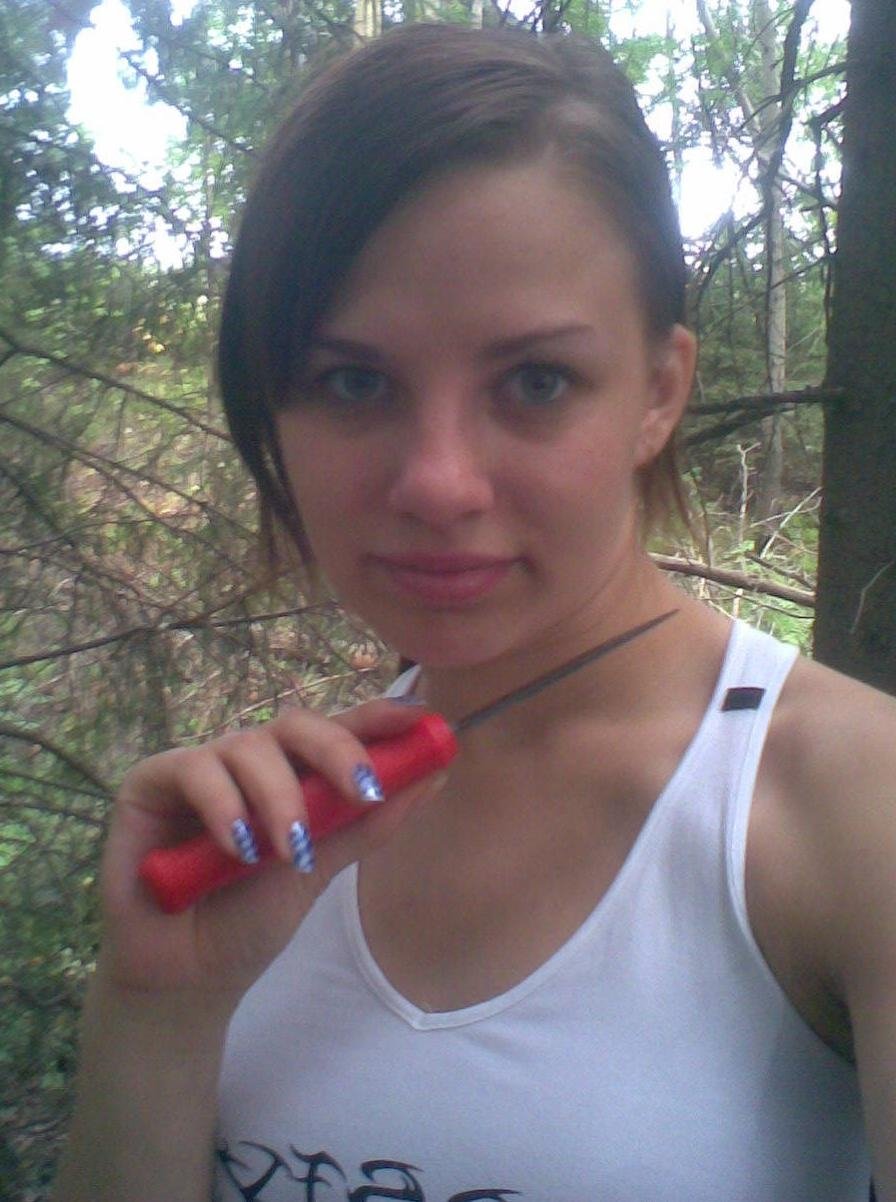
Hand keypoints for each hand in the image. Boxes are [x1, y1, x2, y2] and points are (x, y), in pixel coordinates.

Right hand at [96, 699, 443, 1010]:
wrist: (186, 975)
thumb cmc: (249, 919)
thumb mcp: (320, 870)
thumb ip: (369, 823)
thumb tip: (437, 775)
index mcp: (291, 774)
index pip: (336, 730)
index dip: (377, 718)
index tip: (421, 720)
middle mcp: (248, 761)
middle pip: (297, 724)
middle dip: (337, 750)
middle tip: (364, 789)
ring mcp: (201, 766)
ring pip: (250, 746)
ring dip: (280, 798)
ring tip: (288, 852)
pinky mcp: (152, 781)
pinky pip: (195, 768)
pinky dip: (224, 806)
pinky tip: (238, 849)